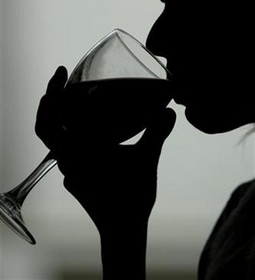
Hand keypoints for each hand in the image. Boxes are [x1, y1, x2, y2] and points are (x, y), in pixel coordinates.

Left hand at [35, 67, 175, 229]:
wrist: (122, 228)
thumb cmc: (132, 197)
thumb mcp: (147, 161)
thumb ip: (157, 134)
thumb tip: (170, 112)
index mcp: (82, 153)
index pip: (62, 119)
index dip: (66, 94)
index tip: (77, 78)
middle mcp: (67, 160)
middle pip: (45, 124)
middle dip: (49, 97)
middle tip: (61, 75)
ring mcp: (67, 168)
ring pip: (50, 135)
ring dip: (54, 113)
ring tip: (66, 93)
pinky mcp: (72, 173)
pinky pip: (60, 145)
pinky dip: (65, 128)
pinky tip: (82, 123)